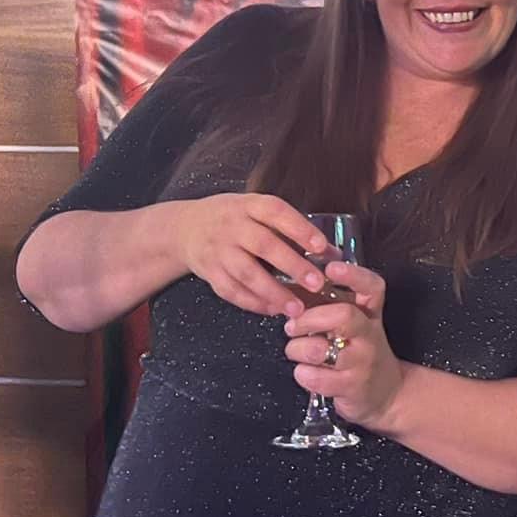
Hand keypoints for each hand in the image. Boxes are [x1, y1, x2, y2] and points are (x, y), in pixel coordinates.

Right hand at [171, 194, 331, 317]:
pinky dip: (253, 303)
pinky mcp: (209, 272)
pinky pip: (231, 291)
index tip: (322, 246)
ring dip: (273, 292)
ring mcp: (217, 250)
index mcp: (248, 205)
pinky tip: (273, 310)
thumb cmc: (232, 219)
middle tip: (316, 283)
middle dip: (292, 266)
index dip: (299, 228)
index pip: (276, 212)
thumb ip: (288, 228)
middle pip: (263, 245)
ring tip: (296, 308)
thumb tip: (331, 252)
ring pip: (246, 273)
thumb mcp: (254, 210)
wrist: (184, 228)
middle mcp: (232, 225)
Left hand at [283, 260, 405, 427]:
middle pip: (343, 316)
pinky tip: (307, 372)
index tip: (331, 268)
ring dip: (297, 349)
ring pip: (320, 350)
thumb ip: (327, 304)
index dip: (352, 275)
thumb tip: (293, 283)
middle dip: (309, 318)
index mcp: (369, 313)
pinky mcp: (351, 386)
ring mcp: (361, 362)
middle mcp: (369, 335)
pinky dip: (302, 374)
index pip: (371, 287)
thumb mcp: (352, 325)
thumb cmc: (359, 353)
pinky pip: (314, 377)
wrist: (386, 394)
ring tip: (297, 350)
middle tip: (293, 325)